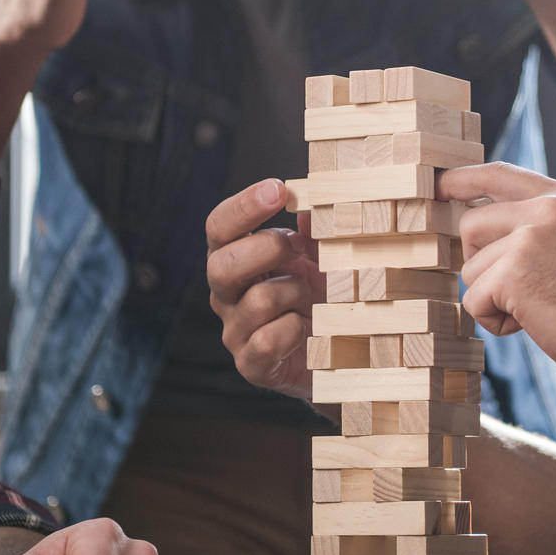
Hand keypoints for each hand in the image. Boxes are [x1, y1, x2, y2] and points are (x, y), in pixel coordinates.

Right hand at [206, 179, 323, 397]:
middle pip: (220, 265)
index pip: (219, 227)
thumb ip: (315, 230)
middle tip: (299, 247)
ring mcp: (236, 330)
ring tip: (310, 295)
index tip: (278, 190)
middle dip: (267, 249)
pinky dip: (292, 330)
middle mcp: (227, 293)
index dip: (244, 207)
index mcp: (235, 258)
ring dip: (293, 291)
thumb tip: (311, 207)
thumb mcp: (322, 255)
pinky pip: (265, 342)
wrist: (336, 352)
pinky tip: (305, 326)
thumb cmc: (321, 294)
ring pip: (255, 301)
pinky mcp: (252, 364)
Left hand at [437, 162, 555, 393]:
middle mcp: (546, 207)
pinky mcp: (514, 272)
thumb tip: (474, 223)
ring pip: (469, 268)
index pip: (496, 174)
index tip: (440, 186)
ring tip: (538, 308)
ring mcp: (529, 236)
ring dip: (493, 298)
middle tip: (523, 289)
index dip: (461, 180)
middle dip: (481, 263)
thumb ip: (534, 224)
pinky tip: (533, 324)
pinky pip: (474, 301)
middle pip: (469, 225)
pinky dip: (496, 322)